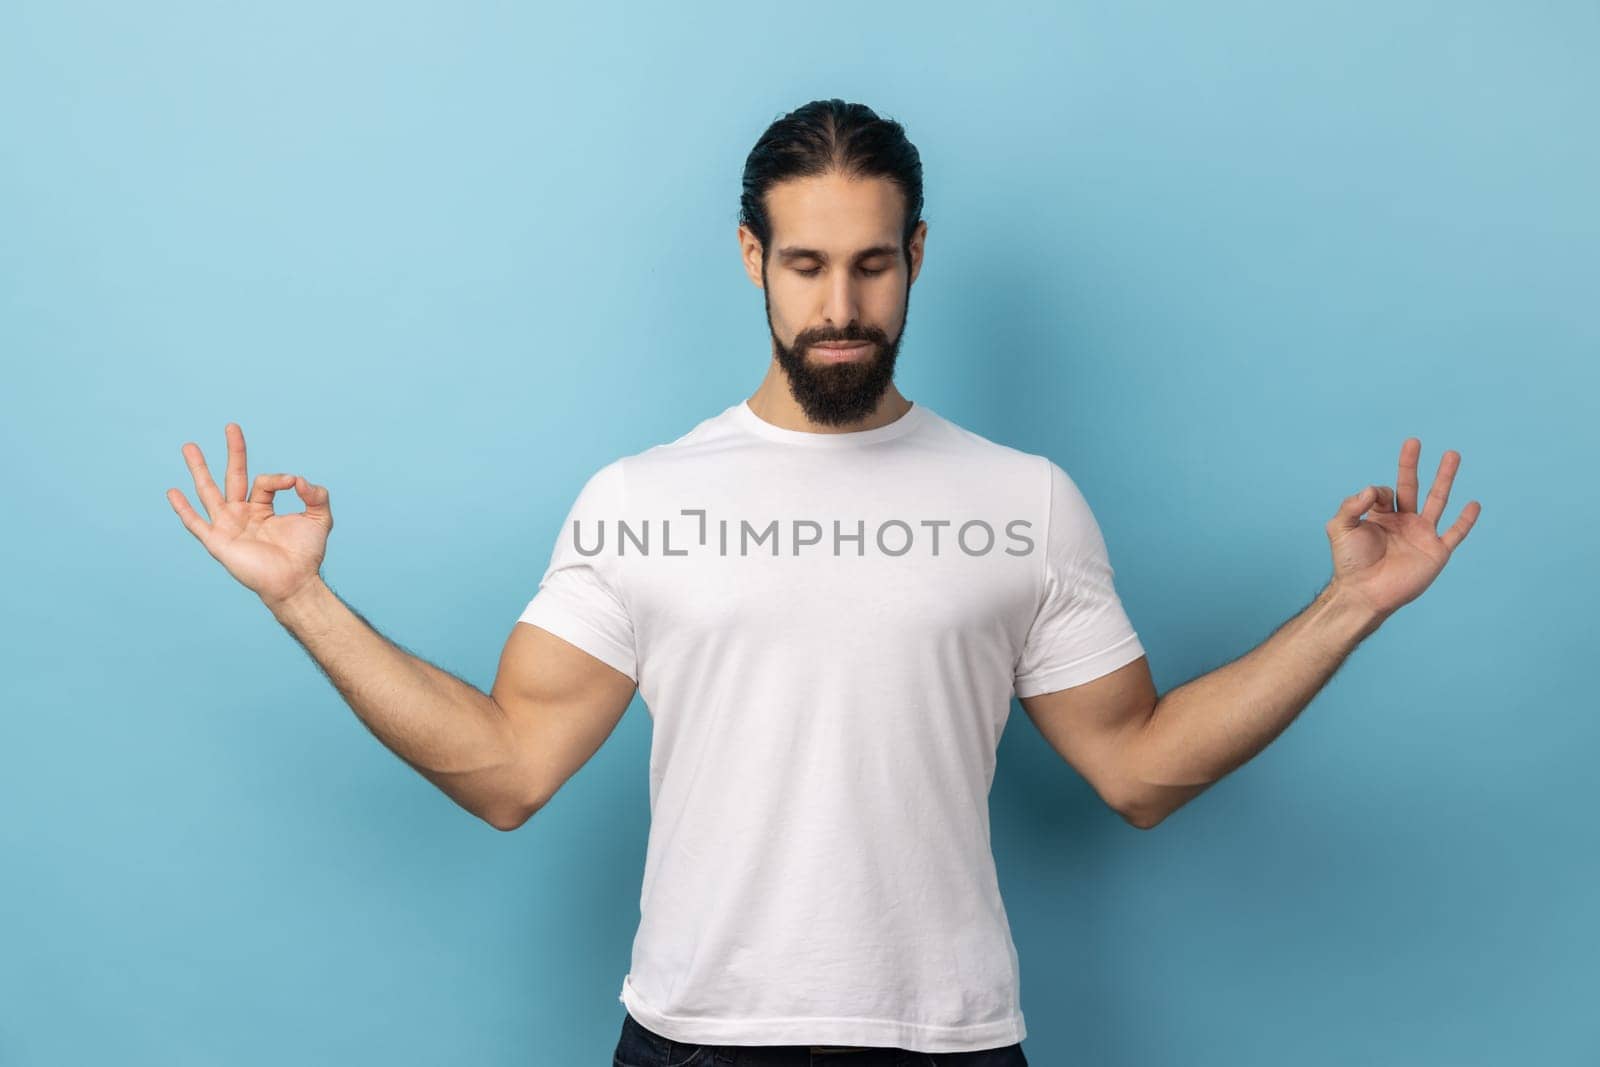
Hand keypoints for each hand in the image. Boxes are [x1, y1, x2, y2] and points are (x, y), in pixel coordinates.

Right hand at [166, 423, 332, 605]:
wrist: (295, 581)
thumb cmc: (306, 554)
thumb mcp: (320, 518)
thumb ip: (316, 495)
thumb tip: (299, 479)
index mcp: (262, 507)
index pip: (264, 481)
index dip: (279, 478)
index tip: (294, 483)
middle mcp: (242, 513)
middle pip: (233, 476)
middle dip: (233, 452)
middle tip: (232, 426)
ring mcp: (227, 526)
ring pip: (209, 492)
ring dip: (199, 469)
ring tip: (189, 446)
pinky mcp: (218, 542)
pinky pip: (196, 523)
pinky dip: (183, 508)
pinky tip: (172, 491)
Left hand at [1326, 437, 1480, 619]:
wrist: (1364, 593)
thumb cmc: (1350, 563)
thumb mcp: (1340, 528)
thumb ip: (1351, 504)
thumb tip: (1371, 488)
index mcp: (1380, 516)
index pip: (1385, 490)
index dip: (1378, 491)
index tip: (1372, 500)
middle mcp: (1403, 521)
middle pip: (1411, 486)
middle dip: (1412, 464)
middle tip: (1414, 441)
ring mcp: (1421, 535)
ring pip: (1437, 500)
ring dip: (1445, 477)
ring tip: (1452, 454)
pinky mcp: (1436, 552)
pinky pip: (1455, 533)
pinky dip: (1466, 520)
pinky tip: (1474, 504)